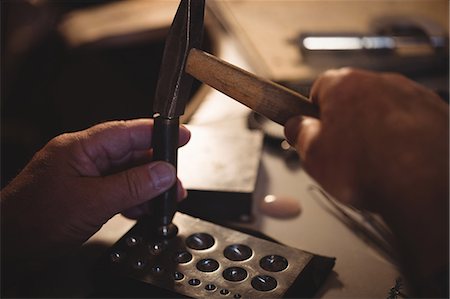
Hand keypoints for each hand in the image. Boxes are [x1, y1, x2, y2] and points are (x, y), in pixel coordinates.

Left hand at [1, 119, 189, 276]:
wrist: (8, 249)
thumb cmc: (33, 221)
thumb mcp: (92, 202)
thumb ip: (133, 186)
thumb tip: (163, 172)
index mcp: (80, 148)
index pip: (126, 132)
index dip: (156, 132)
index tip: (181, 135)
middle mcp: (83, 159)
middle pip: (130, 154)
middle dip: (156, 167)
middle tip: (176, 181)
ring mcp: (83, 178)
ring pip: (126, 175)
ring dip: (147, 187)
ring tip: (165, 199)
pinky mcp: (84, 196)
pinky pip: (117, 191)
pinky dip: (133, 200)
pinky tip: (144, 210)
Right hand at [285, 68, 447, 295]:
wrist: (426, 186)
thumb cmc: (370, 169)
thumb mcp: (313, 156)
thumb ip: (299, 134)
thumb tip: (297, 127)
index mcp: (345, 85)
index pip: (319, 88)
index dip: (314, 112)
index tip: (314, 128)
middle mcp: (380, 82)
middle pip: (353, 97)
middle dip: (345, 120)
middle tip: (341, 150)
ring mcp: (411, 95)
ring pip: (382, 109)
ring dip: (375, 128)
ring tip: (373, 160)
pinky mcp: (436, 111)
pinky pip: (410, 121)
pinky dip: (403, 136)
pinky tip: (398, 160)